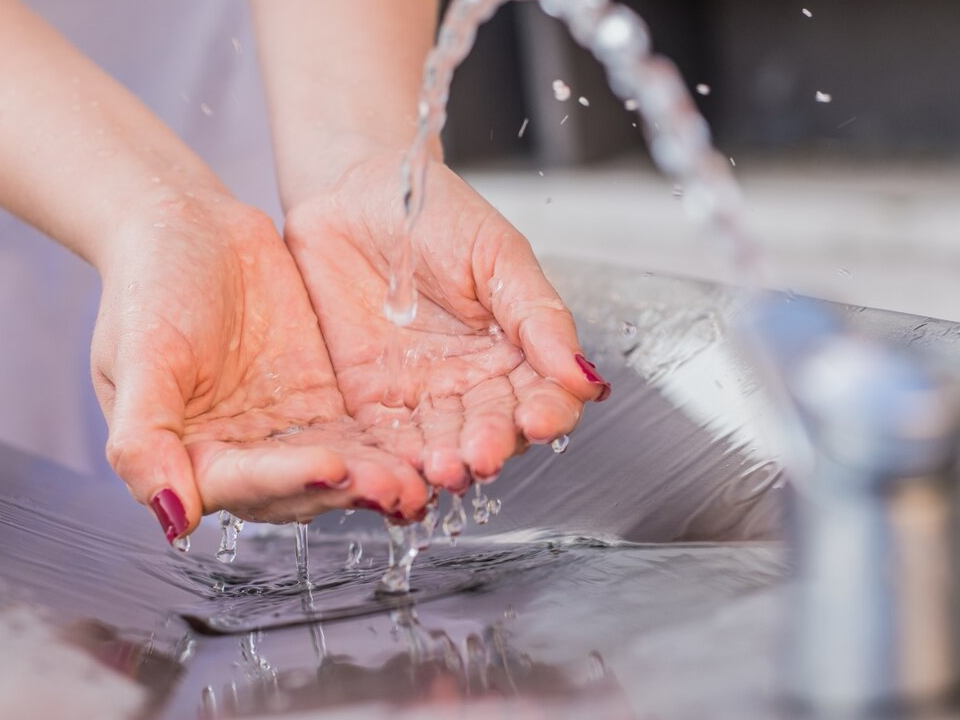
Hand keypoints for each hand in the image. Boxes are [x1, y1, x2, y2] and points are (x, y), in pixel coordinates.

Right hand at [91, 188, 429, 542]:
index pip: (242, 484)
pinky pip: (360, 431)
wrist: (191, 226)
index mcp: (191, 453)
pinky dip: (389, 445)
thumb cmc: (149, 283)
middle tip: (398, 487)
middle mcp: (242, 452)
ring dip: (377, 477)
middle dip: (347, 489)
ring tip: (420, 480)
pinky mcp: (322, 401)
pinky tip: (424, 451)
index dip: (287, 480)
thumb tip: (172, 518)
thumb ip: (142, 438)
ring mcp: (286, 428)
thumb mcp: (136, 354)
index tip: (331, 466)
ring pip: (338, 466)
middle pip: (299, 487)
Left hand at [284, 153, 610, 494]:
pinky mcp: (368, 397)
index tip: (539, 420)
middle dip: (488, 446)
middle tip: (480, 456)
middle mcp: (470, 380)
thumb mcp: (497, 254)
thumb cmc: (432, 212)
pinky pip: (383, 438)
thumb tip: (584, 375)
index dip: (546, 414)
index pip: (542, 396)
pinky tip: (400, 474)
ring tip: (442, 469)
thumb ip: (537, 314)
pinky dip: (391, 461)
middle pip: (491, 429)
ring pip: (440, 443)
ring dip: (443, 462)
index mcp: (513, 349)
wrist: (351, 190)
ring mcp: (419, 393)